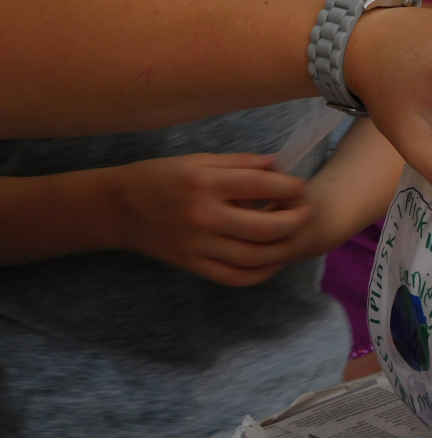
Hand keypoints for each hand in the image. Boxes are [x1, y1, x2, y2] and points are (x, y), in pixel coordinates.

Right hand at [109, 153, 310, 285]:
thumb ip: (240, 164)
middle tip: (308, 211)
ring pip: (255, 256)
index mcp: (204, 183)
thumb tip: (280, 165)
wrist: (117, 209)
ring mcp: (198, 245)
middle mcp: (203, 216)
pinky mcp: (193, 265)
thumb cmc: (159, 177)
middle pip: (265, 226)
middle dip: (296, 219)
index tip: (301, 187)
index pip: (261, 186)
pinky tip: (273, 260)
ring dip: (283, 247)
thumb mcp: (197, 160)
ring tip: (295, 234)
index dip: (290, 187)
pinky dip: (261, 272)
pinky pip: (237, 277)